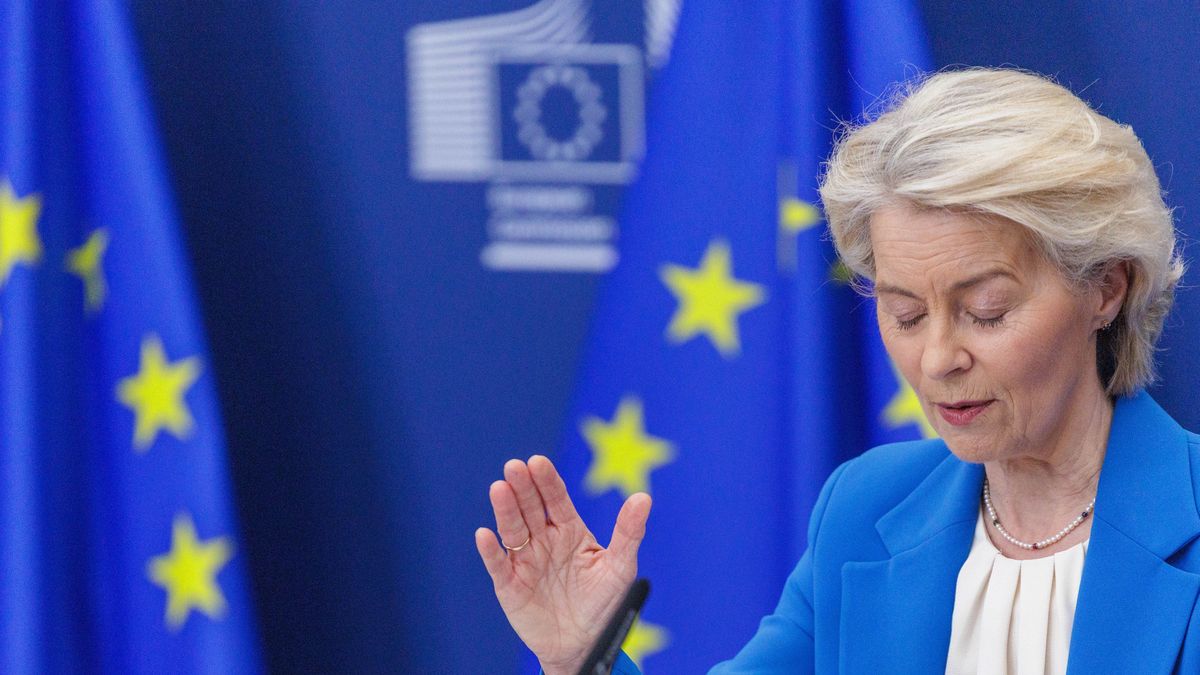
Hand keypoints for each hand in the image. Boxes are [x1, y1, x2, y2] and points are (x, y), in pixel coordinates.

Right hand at [476, 455, 651, 674]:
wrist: (585, 645)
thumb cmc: (603, 603)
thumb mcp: (621, 567)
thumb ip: (629, 532)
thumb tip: (643, 497)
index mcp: (569, 530)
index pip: (555, 499)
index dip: (546, 481)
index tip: (538, 462)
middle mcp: (544, 540)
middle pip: (530, 508)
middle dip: (522, 487)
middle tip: (514, 467)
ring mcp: (525, 561)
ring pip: (512, 530)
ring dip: (505, 509)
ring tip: (499, 488)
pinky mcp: (509, 585)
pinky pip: (497, 565)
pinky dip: (490, 550)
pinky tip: (485, 534)